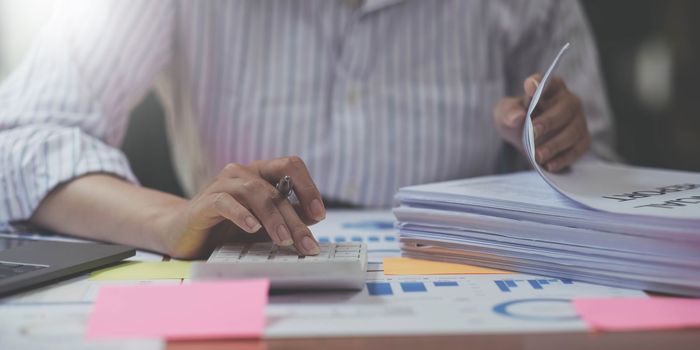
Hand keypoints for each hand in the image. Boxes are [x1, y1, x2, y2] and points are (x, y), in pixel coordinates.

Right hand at [162, 156, 325, 258]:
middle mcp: (242, 173)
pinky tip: (252, 228)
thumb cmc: (227, 229)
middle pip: (276, 189)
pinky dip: (241, 214)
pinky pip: (225, 202)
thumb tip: (313, 218)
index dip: (308, 187)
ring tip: (284, 241)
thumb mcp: (265, 226)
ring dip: (273, 218)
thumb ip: (288, 218)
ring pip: (255, 192)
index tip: (319, 215)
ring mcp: (222, 184)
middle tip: (307, 244)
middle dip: (296, 219)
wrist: (184, 235)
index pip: (290, 166)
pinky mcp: (204, 202)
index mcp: (260, 173)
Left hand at [493, 74, 590, 171]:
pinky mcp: (582, 139)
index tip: (529, 89)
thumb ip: (508, 113)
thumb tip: (517, 117)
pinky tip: (549, 165)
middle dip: (548, 121)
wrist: (524, 140)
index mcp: (549, 87)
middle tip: (532, 134)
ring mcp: (579, 120)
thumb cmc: (516, 120)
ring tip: (538, 155)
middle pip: (565, 108)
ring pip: (573, 131)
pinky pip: (578, 149)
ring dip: (555, 144)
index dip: (539, 84)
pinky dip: (564, 158)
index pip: (547, 82)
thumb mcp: (504, 114)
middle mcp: (569, 100)